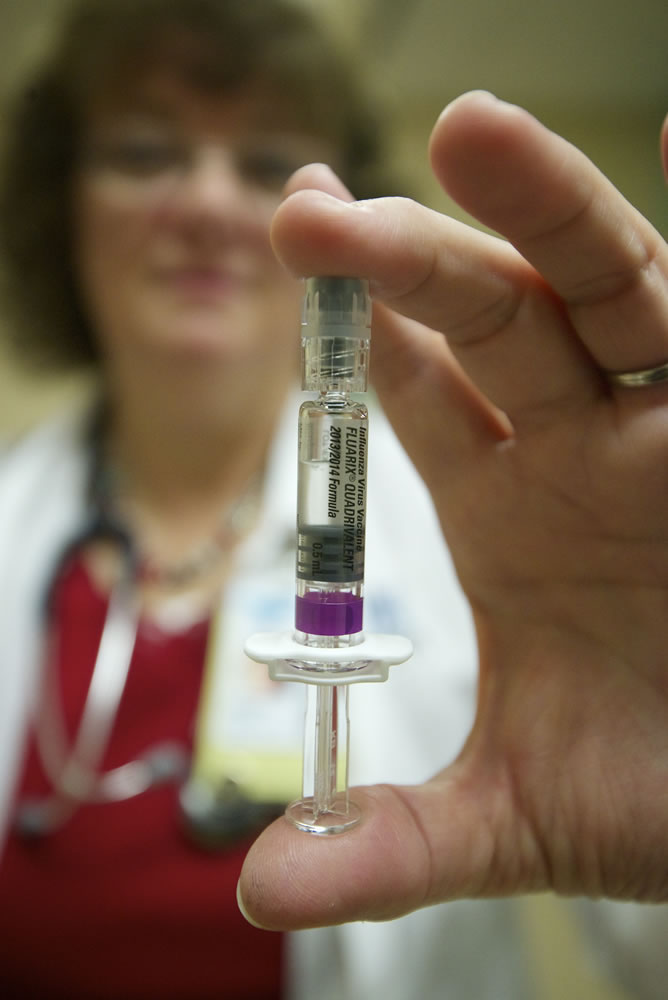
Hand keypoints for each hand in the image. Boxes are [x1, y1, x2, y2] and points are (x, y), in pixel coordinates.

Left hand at [238, 92, 667, 928]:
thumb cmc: (661, 792)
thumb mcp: (517, 818)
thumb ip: (392, 841)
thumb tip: (261, 884)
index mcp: (510, 508)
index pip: (414, 387)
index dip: (352, 323)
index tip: (292, 244)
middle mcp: (584, 447)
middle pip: (490, 320)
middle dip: (411, 261)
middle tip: (315, 212)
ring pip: (606, 291)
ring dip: (545, 215)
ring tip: (473, 130)